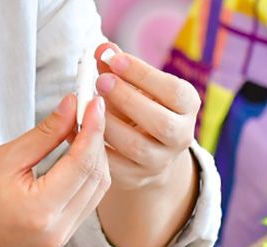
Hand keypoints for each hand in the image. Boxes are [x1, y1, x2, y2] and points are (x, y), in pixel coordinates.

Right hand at [0, 93, 109, 246]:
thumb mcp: (4, 158)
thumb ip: (44, 134)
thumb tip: (70, 107)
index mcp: (41, 209)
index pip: (82, 163)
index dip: (93, 130)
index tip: (95, 103)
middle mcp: (59, 228)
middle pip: (97, 177)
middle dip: (97, 140)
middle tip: (89, 111)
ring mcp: (63, 236)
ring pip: (98, 189)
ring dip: (95, 157)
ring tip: (82, 130)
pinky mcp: (64, 236)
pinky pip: (89, 201)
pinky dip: (88, 175)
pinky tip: (78, 155)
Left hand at [93, 43, 199, 190]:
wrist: (149, 148)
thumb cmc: (140, 105)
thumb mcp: (136, 84)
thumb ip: (119, 66)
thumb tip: (102, 49)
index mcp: (187, 107)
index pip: (174, 92)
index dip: (144, 76)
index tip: (115, 60)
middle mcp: (181, 137)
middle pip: (160, 123)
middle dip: (127, 99)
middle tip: (101, 81)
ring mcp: (160, 161)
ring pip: (136, 147)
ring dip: (109, 124)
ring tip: (88, 105)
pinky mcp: (137, 178)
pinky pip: (114, 166)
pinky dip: (94, 145)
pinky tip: (79, 128)